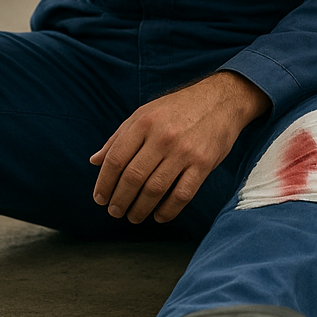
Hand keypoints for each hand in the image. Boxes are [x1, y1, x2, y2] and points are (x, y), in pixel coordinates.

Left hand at [90, 72, 270, 224]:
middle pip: (133, 177)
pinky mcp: (203, 164)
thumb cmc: (179, 108)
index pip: (116, 159)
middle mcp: (163, 136)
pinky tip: (159, 216)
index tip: (100, 198)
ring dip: (140, 209)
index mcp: (145, 122)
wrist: (221, 100)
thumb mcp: (145, 113)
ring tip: (133, 216)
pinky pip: (181, 195)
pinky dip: (167, 211)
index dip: (104, 182)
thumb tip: (95, 160)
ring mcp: (184, 151)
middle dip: (119, 200)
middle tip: (114, 211)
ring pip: (154, 190)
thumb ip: (119, 136)